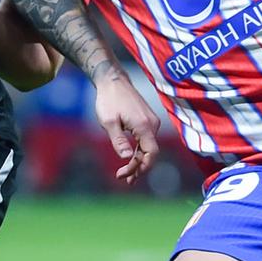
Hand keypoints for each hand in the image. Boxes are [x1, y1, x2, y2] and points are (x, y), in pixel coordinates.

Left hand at [93, 70, 160, 184]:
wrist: (113, 81)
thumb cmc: (109, 100)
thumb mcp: (109, 122)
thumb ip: (119, 141)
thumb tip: (127, 158)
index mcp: (144, 126)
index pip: (151, 154)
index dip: (140, 168)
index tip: (123, 175)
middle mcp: (152, 124)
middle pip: (151, 153)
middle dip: (139, 168)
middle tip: (124, 179)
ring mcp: (151, 122)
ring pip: (149, 148)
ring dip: (139, 162)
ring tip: (127, 175)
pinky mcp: (147, 121)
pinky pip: (146, 141)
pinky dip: (139, 152)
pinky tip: (131, 160)